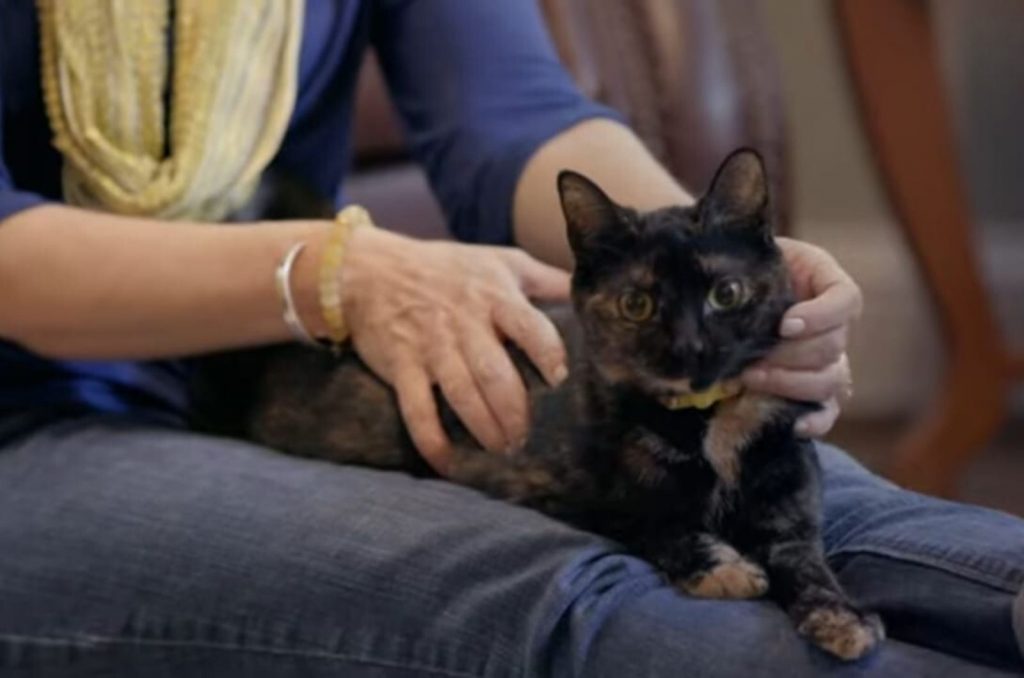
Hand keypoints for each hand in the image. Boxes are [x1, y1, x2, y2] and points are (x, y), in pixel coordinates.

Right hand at [340, 227, 569, 473]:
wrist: (371, 270)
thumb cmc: (447, 268)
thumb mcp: (500, 261)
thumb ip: (545, 279)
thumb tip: (592, 289)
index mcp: (494, 296)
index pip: (529, 327)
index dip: (548, 354)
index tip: (560, 380)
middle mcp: (463, 322)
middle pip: (495, 372)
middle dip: (515, 410)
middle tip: (527, 437)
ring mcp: (431, 345)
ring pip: (461, 394)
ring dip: (484, 428)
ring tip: (502, 449)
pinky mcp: (401, 365)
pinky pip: (416, 408)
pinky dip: (430, 439)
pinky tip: (448, 463)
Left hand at [741, 238, 861, 436]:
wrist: (724, 296)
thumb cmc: (737, 271)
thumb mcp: (745, 258)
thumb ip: (745, 270)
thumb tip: (724, 289)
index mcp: (825, 282)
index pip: (846, 299)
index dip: (822, 315)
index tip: (785, 325)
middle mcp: (835, 323)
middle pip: (833, 345)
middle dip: (790, 355)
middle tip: (752, 359)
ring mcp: (829, 358)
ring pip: (830, 380)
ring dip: (790, 383)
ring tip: (750, 378)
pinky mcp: (814, 389)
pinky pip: (828, 410)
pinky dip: (815, 420)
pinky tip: (793, 424)